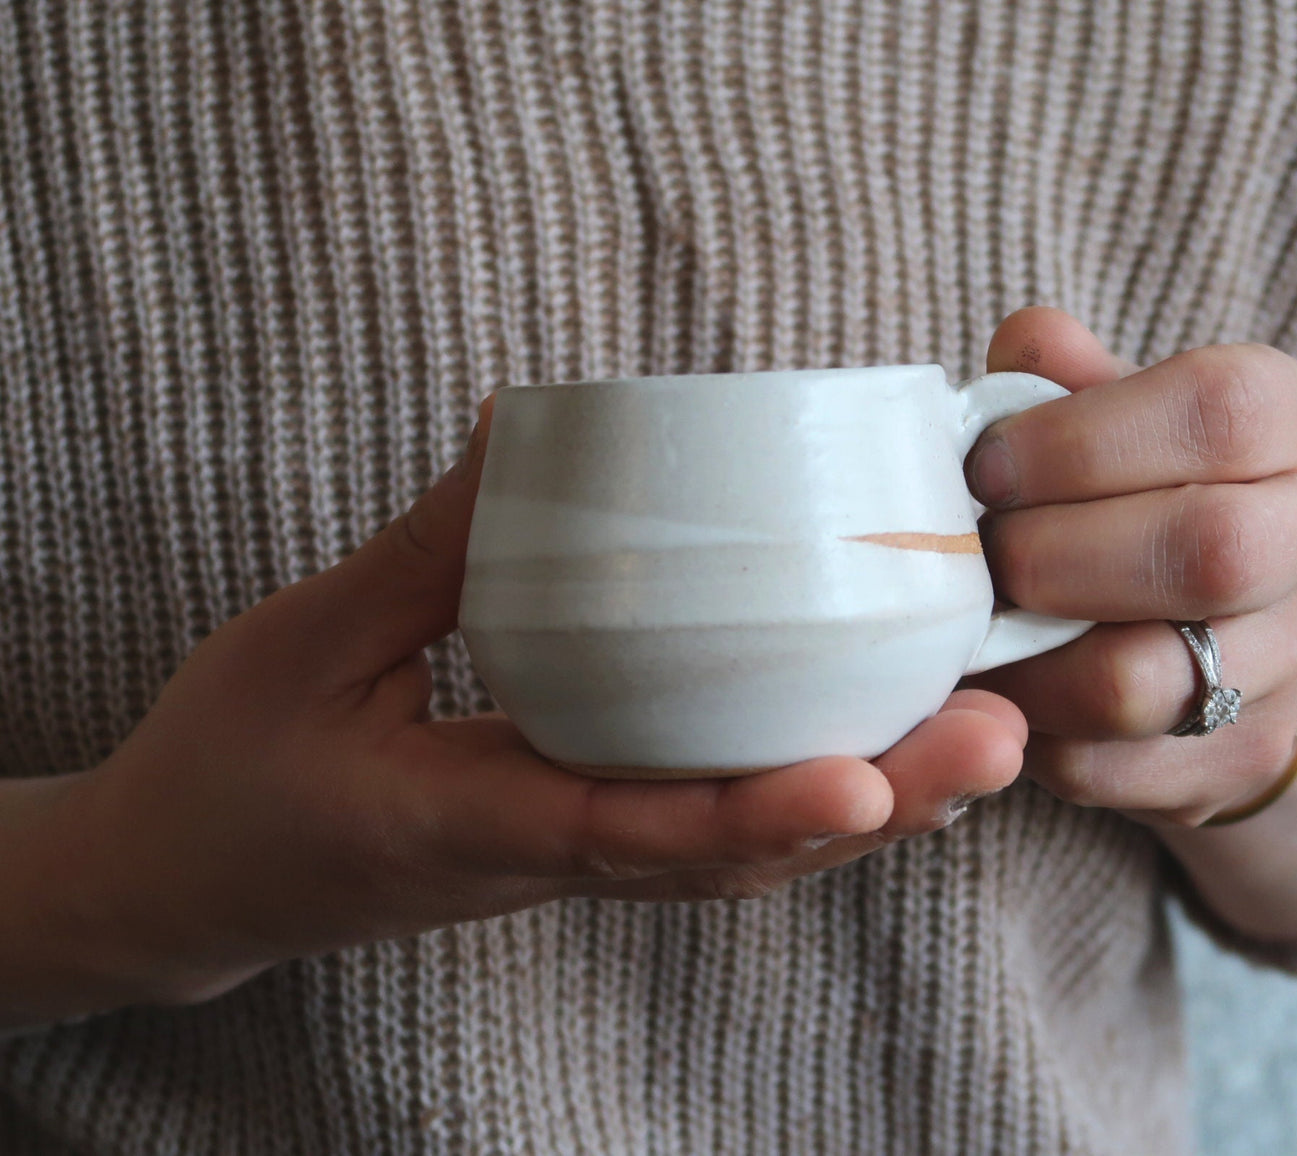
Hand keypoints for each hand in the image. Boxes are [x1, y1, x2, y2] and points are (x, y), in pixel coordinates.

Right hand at [19, 396, 1024, 1018]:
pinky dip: (801, 795)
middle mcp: (539, 863)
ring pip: (741, 859)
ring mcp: (565, 864)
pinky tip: (877, 740)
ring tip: (983, 735)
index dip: (751, 815)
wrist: (185, 883)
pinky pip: (706, 834)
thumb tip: (534, 432)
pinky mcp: (570, 840)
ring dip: (866, 806)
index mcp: (461, 828)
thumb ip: (426, 549)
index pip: (628, 836)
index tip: (864, 779)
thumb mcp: (304, 644)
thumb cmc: (228, 769)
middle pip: (735, 861)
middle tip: (999, 735)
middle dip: (873, 808)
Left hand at [962, 308, 1296, 827]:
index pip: (1215, 412)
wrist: (1232, 622)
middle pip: (1204, 552)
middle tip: (979, 556)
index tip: (985, 469)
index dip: (1076, 442)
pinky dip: (1028, 730)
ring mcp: (1294, 660)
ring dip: (1026, 659)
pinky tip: (1005, 687)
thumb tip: (1026, 344)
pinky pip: (1105, 767)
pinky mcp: (1236, 757)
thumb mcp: (1114, 414)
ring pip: (1142, 682)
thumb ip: (1064, 379)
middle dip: (1051, 555)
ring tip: (976, 629)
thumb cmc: (1140, 490)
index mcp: (1290, 422)